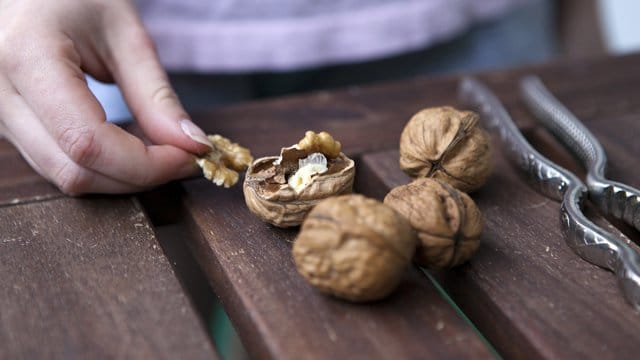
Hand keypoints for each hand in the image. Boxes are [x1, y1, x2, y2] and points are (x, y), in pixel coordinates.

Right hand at [0, 0, 210, 194]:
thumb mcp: (125, 35)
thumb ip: (156, 95)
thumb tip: (191, 145)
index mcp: (27, 59)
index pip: (88, 142)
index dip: (146, 164)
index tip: (190, 156)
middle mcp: (1, 94)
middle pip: (76, 171)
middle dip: (139, 176)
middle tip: (185, 158)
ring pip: (66, 177)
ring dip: (122, 177)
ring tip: (162, 154)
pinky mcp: (10, 127)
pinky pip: (58, 165)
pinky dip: (103, 169)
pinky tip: (131, 151)